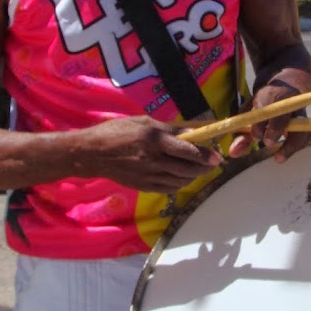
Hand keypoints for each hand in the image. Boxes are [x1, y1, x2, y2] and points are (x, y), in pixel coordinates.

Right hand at [83, 115, 222, 191]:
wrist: (92, 154)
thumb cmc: (117, 132)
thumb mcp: (143, 122)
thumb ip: (169, 129)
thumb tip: (193, 132)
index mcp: (154, 140)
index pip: (187, 150)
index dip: (205, 155)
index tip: (217, 156)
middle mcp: (153, 160)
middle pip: (187, 168)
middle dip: (204, 167)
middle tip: (213, 163)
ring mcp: (148, 176)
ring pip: (181, 180)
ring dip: (194, 175)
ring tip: (199, 168)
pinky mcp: (143, 186)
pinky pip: (169, 188)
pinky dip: (180, 183)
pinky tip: (182, 177)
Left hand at [227, 82, 310, 162]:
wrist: (286, 86)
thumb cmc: (263, 102)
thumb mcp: (249, 112)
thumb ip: (242, 132)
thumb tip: (234, 153)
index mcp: (270, 93)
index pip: (267, 106)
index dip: (261, 122)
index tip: (256, 137)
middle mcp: (288, 101)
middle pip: (287, 113)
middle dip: (278, 128)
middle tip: (268, 144)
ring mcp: (300, 110)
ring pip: (303, 126)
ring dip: (292, 144)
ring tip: (279, 158)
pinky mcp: (307, 121)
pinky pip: (306, 135)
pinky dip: (296, 146)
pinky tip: (285, 153)